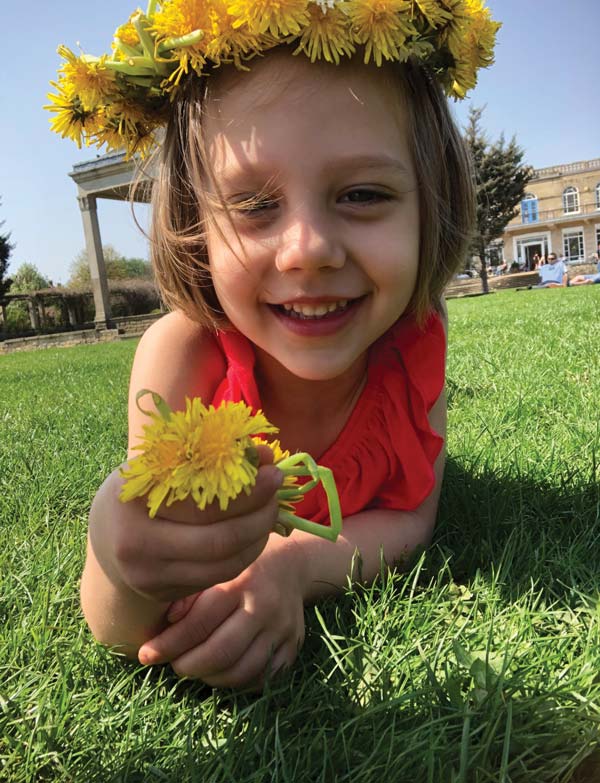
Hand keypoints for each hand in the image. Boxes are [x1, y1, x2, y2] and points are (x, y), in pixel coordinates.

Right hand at [88, 447, 282, 604]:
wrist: (106, 538)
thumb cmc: (142, 490)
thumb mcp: (160, 464)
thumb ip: (209, 457)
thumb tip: (264, 453)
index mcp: (134, 501)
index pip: (203, 502)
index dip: (246, 490)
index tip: (272, 472)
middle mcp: (138, 545)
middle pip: (219, 540)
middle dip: (259, 518)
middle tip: (278, 496)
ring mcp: (150, 576)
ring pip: (224, 565)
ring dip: (257, 539)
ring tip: (269, 513)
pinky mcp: (164, 595)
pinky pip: (217, 577)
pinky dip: (243, 555)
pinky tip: (253, 535)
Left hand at [137, 536, 306, 687]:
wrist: (294, 565)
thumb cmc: (243, 566)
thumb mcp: (216, 567)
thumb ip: (190, 594)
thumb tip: (165, 624)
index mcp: (241, 582)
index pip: (200, 622)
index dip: (169, 644)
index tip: (146, 654)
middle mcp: (265, 607)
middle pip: (221, 652)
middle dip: (189, 666)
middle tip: (174, 665)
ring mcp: (282, 631)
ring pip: (241, 672)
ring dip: (211, 678)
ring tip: (196, 668)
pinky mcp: (293, 649)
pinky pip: (260, 679)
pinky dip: (236, 682)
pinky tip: (221, 671)